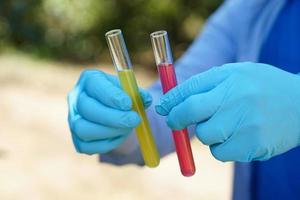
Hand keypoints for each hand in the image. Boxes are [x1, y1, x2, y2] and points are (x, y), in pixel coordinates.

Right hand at [67, 69, 151, 154]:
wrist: (114, 114)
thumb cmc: (122, 98)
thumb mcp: (131, 91)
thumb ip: (138, 94)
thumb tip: (146, 100)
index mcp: (89, 80)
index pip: (94, 84)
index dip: (111, 95)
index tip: (128, 104)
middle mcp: (76, 98)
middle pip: (87, 108)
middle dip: (113, 117)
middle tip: (134, 120)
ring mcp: (73, 120)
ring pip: (84, 129)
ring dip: (110, 131)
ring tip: (128, 127)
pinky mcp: (77, 140)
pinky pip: (88, 146)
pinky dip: (107, 144)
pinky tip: (120, 136)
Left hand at [156, 62, 299, 161]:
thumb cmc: (261, 87)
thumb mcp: (235, 74)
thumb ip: (205, 85)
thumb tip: (171, 103)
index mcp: (230, 77)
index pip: (190, 88)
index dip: (171, 101)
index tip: (161, 108)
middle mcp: (236, 97)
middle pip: (190, 113)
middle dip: (177, 120)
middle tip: (177, 122)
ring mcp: (245, 122)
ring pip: (205, 136)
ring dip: (208, 134)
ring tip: (227, 124)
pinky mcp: (253, 144)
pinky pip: (220, 153)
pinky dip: (222, 148)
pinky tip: (239, 137)